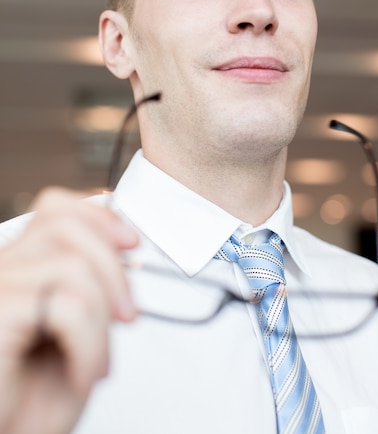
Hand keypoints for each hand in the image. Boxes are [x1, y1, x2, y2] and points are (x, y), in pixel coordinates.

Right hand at [0, 187, 138, 433]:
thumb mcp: (75, 334)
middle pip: (65, 224)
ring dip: (102, 321)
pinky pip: (66, 306)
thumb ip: (92, 288)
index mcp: (18, 267)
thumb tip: (125, 251)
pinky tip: (82, 375)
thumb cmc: (29, 401)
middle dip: (113, 268)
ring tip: (97, 362)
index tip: (132, 242)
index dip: (98, 215)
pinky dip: (90, 345)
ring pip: (73, 266)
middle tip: (128, 316)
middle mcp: (1, 269)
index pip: (54, 209)